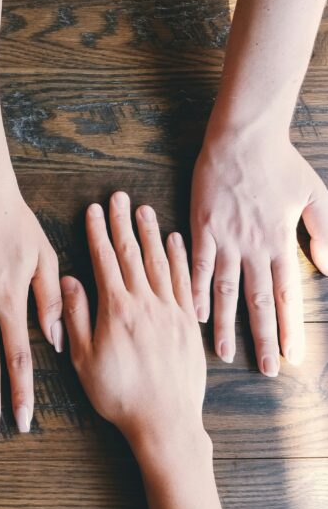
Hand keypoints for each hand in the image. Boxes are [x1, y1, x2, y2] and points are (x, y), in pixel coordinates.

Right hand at [62, 192, 205, 448]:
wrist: (165, 422)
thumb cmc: (119, 394)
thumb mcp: (84, 359)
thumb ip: (76, 317)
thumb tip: (69, 281)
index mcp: (117, 310)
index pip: (105, 261)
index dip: (98, 233)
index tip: (94, 210)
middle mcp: (146, 303)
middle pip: (132, 254)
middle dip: (123, 223)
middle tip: (119, 197)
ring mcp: (171, 311)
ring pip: (159, 262)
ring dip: (150, 233)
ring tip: (144, 209)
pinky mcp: (188, 323)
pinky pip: (184, 281)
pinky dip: (179, 258)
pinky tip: (175, 241)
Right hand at [190, 130, 327, 374]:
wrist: (242, 138)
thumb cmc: (279, 163)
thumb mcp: (315, 194)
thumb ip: (325, 231)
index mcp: (280, 241)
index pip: (286, 294)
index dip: (290, 327)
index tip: (292, 357)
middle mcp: (253, 247)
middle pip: (257, 301)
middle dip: (263, 337)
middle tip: (265, 370)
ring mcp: (225, 239)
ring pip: (226, 290)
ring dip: (225, 324)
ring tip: (224, 353)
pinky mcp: (202, 228)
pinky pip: (197, 266)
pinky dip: (196, 291)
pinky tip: (194, 313)